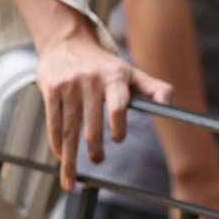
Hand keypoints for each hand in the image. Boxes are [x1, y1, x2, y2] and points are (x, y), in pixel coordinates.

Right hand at [36, 22, 171, 190]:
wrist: (67, 42)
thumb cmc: (103, 63)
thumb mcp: (130, 70)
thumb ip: (151, 87)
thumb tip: (168, 101)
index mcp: (114, 76)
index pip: (118, 106)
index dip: (119, 127)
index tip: (118, 140)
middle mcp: (91, 80)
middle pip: (91, 124)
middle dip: (94, 148)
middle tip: (98, 160)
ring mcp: (69, 85)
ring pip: (69, 128)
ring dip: (69, 157)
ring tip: (72, 176)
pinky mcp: (50, 89)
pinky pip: (52, 122)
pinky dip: (56, 143)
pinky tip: (60, 156)